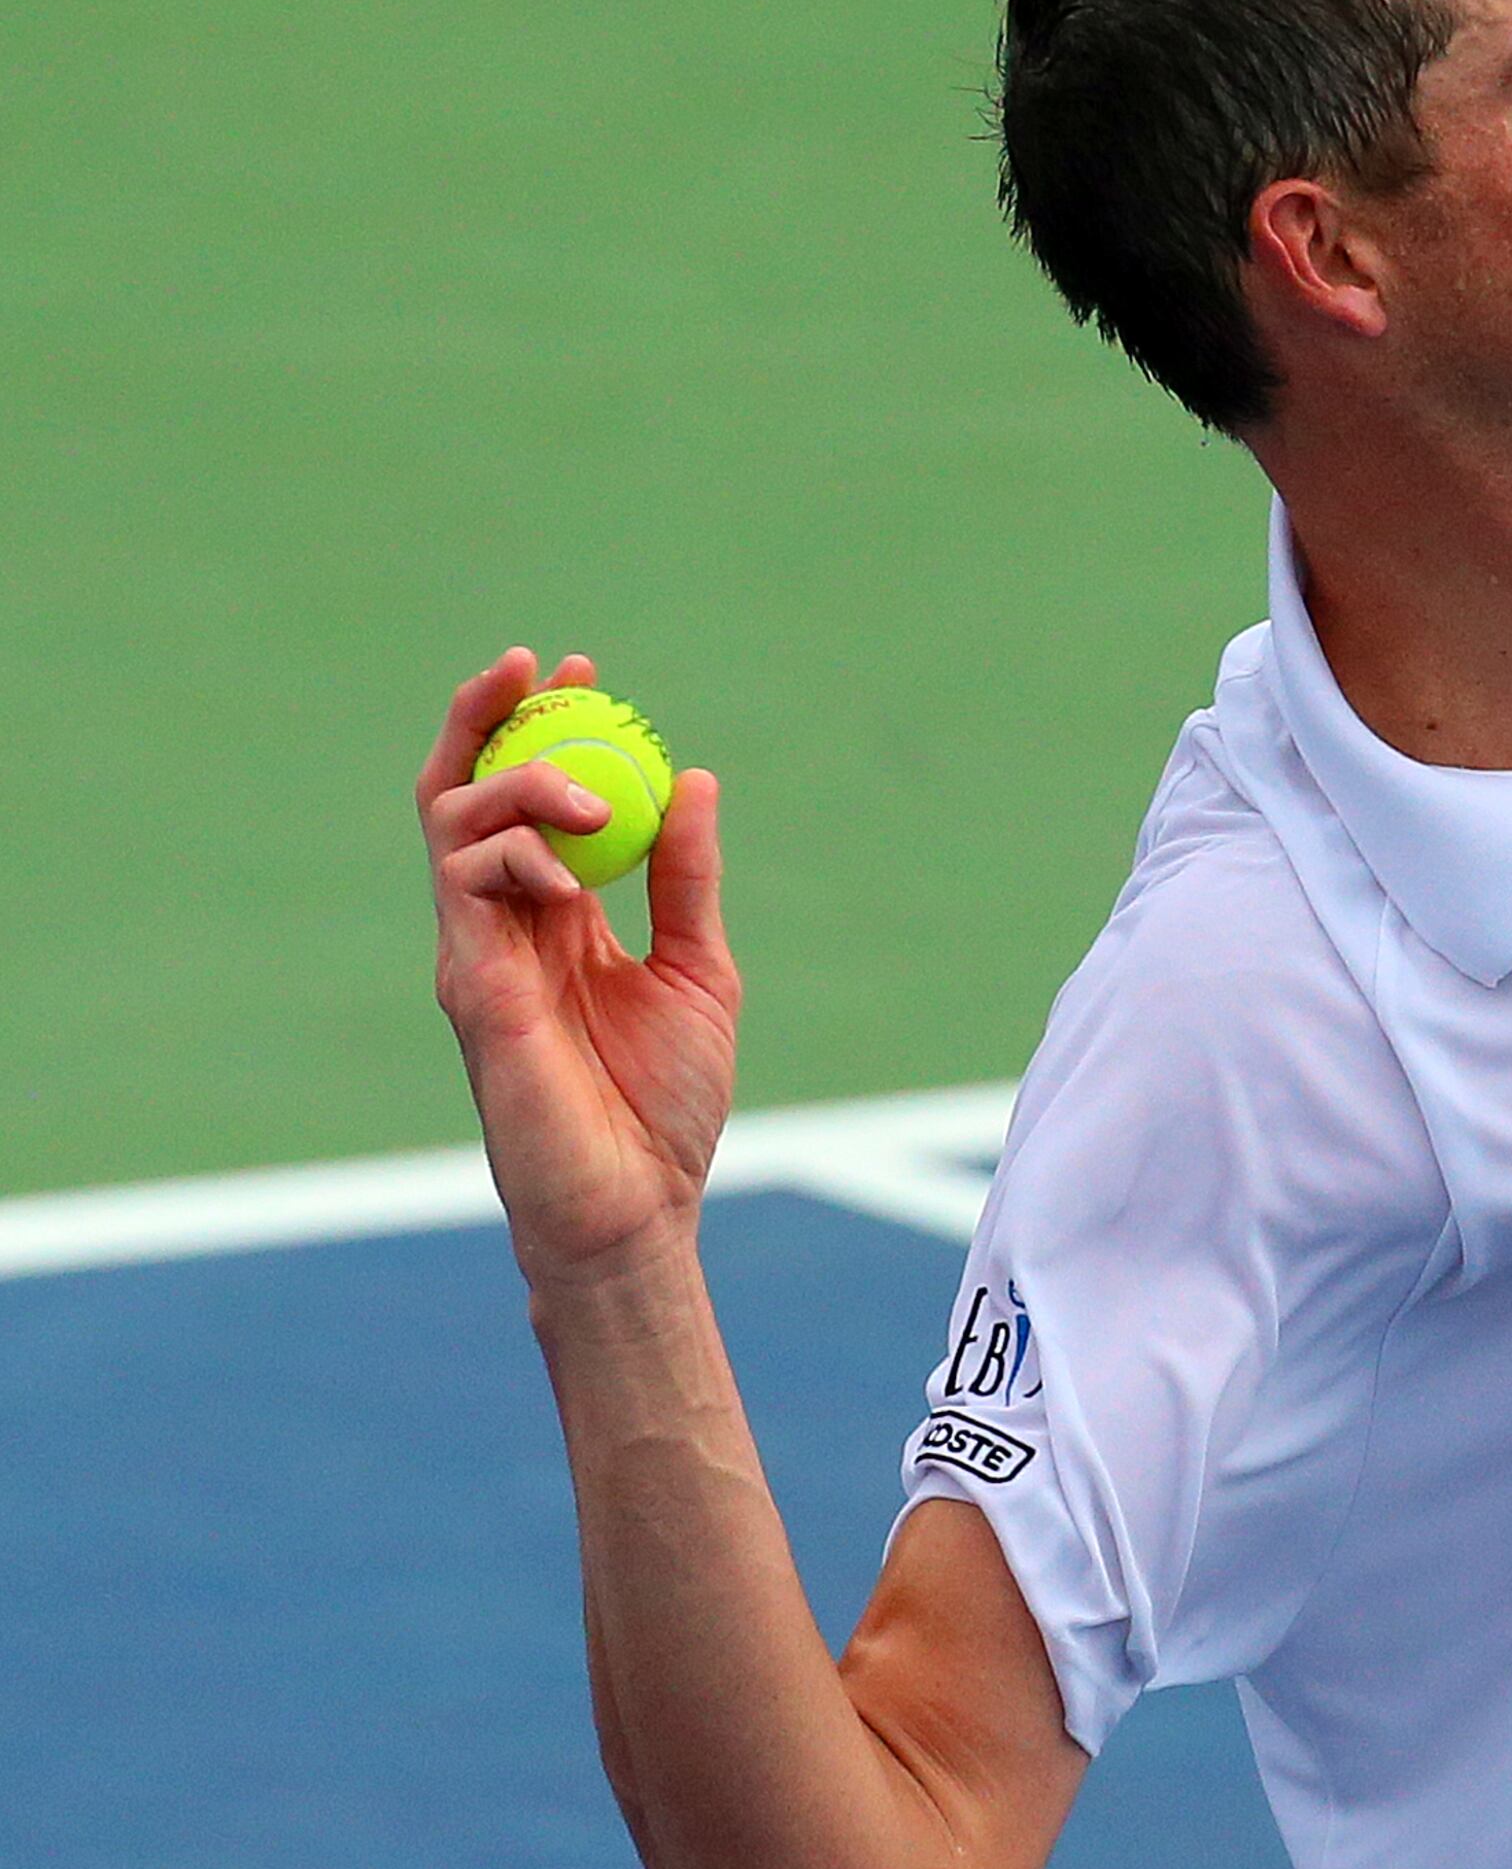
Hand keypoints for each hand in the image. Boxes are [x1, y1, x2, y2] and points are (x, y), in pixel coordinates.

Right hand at [419, 648, 740, 1280]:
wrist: (639, 1203)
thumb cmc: (665, 1105)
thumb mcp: (699, 969)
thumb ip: (688, 879)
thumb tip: (693, 778)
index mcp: (558, 918)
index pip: (531, 802)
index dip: (546, 729)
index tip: (586, 673)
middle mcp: (504, 925)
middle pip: (466, 792)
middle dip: (489, 717)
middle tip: (536, 666)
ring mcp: (476, 951)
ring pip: (456, 822)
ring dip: (519, 783)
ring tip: (594, 795)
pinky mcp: (467, 985)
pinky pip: (466, 887)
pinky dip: (515, 855)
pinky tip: (571, 876)